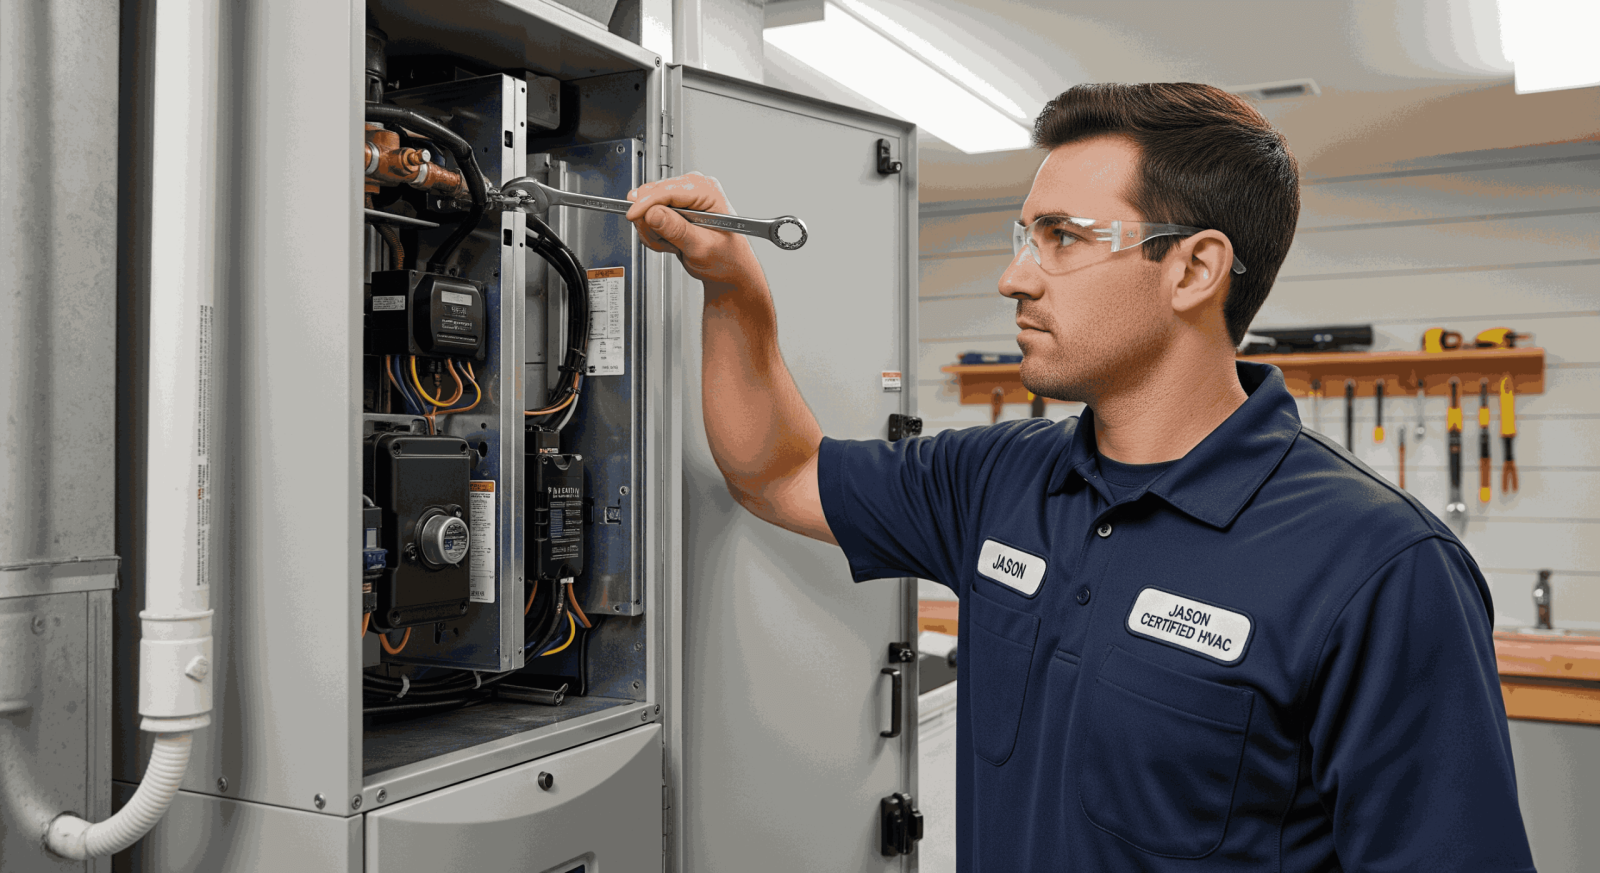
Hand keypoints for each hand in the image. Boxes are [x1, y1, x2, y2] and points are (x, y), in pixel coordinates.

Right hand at [625, 172, 765, 288]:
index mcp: (707, 191)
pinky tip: (671, 242)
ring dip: (654, 232)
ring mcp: (683, 197)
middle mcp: (695, 188)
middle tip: (668, 243)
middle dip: (653, 224)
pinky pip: (649, 217)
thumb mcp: (701, 247)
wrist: (728, 269)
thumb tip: (653, 213)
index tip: (632, 216)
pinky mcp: (673, 207)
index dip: (646, 203)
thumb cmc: (726, 258)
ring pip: (647, 208)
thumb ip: (677, 230)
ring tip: (674, 245)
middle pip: (652, 196)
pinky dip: (654, 234)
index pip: (667, 190)